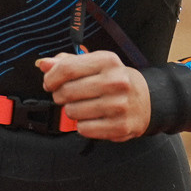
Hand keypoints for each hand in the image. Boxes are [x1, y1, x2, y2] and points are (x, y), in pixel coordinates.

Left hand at [35, 50, 151, 141]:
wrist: (147, 100)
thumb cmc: (115, 80)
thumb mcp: (95, 64)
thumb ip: (67, 63)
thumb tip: (43, 64)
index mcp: (107, 61)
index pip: (67, 68)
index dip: (51, 78)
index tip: (49, 83)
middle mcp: (116, 82)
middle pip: (67, 91)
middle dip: (60, 95)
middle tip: (67, 96)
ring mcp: (119, 105)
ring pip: (72, 112)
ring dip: (71, 111)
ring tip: (83, 106)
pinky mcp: (119, 126)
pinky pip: (84, 129)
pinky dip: (82, 125)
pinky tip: (92, 118)